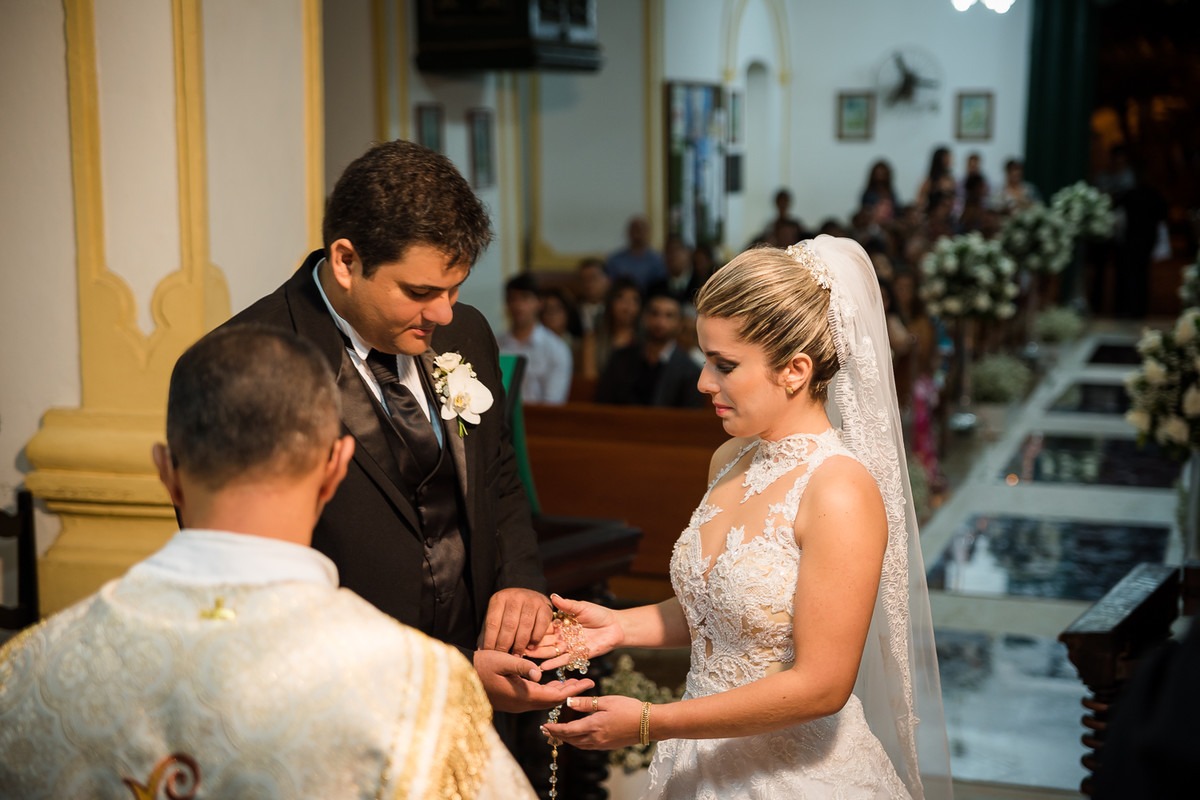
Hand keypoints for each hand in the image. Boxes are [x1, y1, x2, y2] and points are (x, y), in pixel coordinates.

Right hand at [473, 649, 593, 713]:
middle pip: (551, 700)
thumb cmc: (481, 665)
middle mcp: (521, 704)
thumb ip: (521, 666)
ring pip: (543, 700)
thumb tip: (539, 673)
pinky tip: (552, 684)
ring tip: (574, 682)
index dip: (572, 691)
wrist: (462, 674)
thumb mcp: (502, 660)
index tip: (589, 683)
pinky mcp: (511, 700)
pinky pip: (534, 698)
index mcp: (521, 695)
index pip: (553, 697)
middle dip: (570, 691)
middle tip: (587, 682)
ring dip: (559, 691)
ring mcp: (516, 704)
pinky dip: (547, 691)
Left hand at [481, 587, 553, 654]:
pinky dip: (536, 638)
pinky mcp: (545, 606)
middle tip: (504, 658)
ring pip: (525, 626)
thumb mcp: (496, 617)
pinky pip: (541, 625)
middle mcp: (515, 597)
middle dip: (505, 644)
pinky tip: (531, 647)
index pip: (493, 622)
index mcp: (499, 599)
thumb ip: (488, 633)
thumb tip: (481, 651)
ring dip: (520, 644)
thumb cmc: (508, 612)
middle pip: (509, 625)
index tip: (490, 654)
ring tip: (516, 656)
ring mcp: (532, 600)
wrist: (528, 596)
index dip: (490, 640)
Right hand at [525, 594, 623, 669]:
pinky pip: (563, 660)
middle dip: (531, 643)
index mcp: (561, 623)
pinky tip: (542, 667)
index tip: (518, 629)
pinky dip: (553, 664)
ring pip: (551, 651)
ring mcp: (568, 646)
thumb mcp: (582, 607)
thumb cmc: (599, 614)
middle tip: (516, 646)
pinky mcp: (577, 655)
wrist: (616, 626)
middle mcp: (562, 636)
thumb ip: (567, 605)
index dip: (532, 628)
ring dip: (539, 655)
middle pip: (544, 640)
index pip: (544, 626)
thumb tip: (552, 596)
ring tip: (525, 657)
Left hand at [542, 694, 645, 749]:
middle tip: (546, 731)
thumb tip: (568, 702)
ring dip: (567, 740)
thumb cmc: (629, 708)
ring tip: (559, 734)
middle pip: (571, 740)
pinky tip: (578, 736)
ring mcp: (602, 744)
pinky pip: (588, 746)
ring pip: (579, 745)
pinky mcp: (608, 746)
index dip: (554, 730)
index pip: (567, 731)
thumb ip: (586, 703)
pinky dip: (578, 742)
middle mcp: (595, 739)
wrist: (649, 724)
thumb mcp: (606, 701)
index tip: (543, 726)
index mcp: (593, 726)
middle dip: (557, 736)